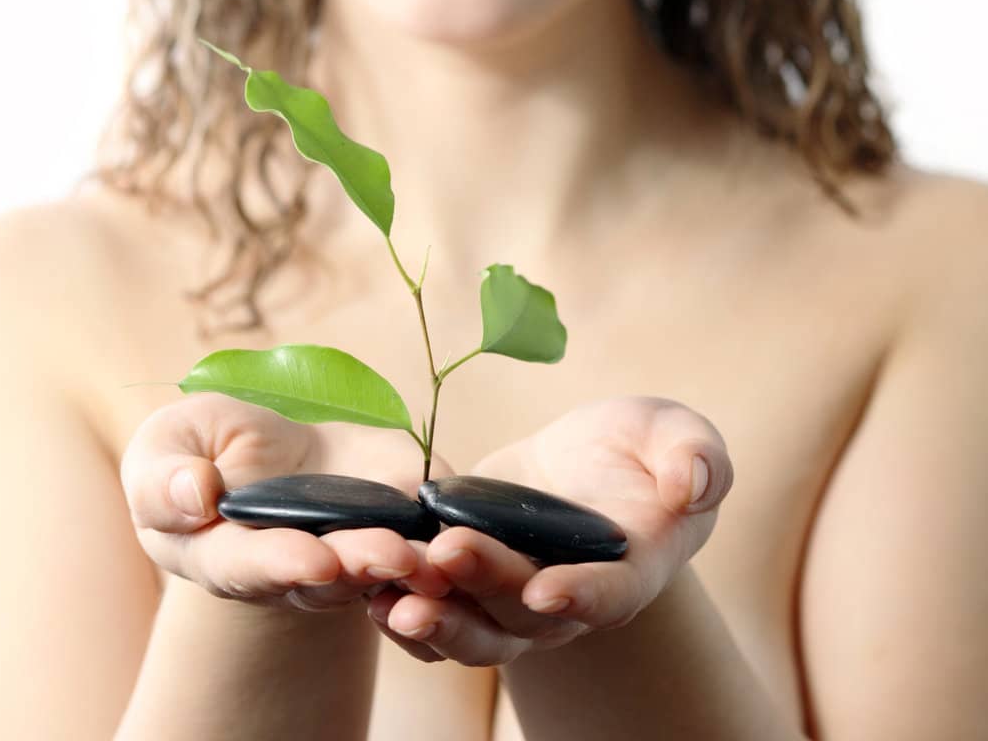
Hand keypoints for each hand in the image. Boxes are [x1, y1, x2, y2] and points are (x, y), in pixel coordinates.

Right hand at [120, 391, 454, 618]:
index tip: (313, 557)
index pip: (251, 569)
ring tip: (432, 552)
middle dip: (360, 566)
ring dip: (411, 568)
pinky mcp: (401, 525)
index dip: (281, 566)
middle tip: (391, 555)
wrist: (269, 445)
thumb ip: (164, 477)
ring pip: (383, 575)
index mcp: (225, 558)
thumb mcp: (164, 449)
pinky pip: (428, 553)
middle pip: (328, 579)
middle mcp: (295, 571)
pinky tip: (467, 538)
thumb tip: (194, 494)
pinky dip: (449, 552)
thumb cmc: (201, 450)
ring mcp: (352, 554)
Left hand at [365, 395, 733, 665]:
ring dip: (435, 619)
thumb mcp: (678, 435)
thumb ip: (696, 458)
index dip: (581, 597)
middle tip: (445, 558)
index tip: (549, 591)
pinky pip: (439, 614)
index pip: (609, 597)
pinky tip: (368, 593)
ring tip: (393, 598)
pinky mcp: (473, 584)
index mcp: (630, 571)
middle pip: (524, 613)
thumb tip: (692, 482)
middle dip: (482, 588)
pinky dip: (403, 612)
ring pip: (475, 630)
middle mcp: (569, 600)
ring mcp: (516, 600)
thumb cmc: (647, 452)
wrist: (596, 465)